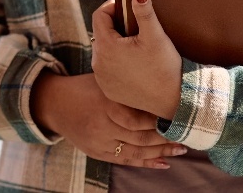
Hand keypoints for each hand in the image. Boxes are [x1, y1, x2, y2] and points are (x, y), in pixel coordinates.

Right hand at [29, 73, 183, 168]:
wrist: (55, 104)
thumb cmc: (84, 87)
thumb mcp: (103, 80)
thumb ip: (126, 84)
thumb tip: (161, 81)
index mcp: (106, 104)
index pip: (140, 118)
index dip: (161, 120)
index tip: (179, 116)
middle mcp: (103, 125)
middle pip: (141, 137)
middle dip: (166, 138)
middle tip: (188, 135)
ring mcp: (100, 141)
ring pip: (136, 151)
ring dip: (161, 152)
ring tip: (181, 149)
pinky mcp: (98, 152)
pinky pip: (125, 160)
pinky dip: (146, 163)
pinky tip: (163, 162)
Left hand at [91, 0, 183, 119]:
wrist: (173, 102)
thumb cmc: (165, 68)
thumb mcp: (156, 36)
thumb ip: (144, 12)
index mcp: (106, 46)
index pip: (99, 15)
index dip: (112, 6)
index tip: (127, 6)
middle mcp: (98, 62)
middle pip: (101, 33)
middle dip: (115, 26)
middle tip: (135, 25)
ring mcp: (101, 78)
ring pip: (103, 51)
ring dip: (115, 44)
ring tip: (135, 43)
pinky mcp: (108, 90)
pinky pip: (106, 69)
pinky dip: (116, 62)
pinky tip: (133, 62)